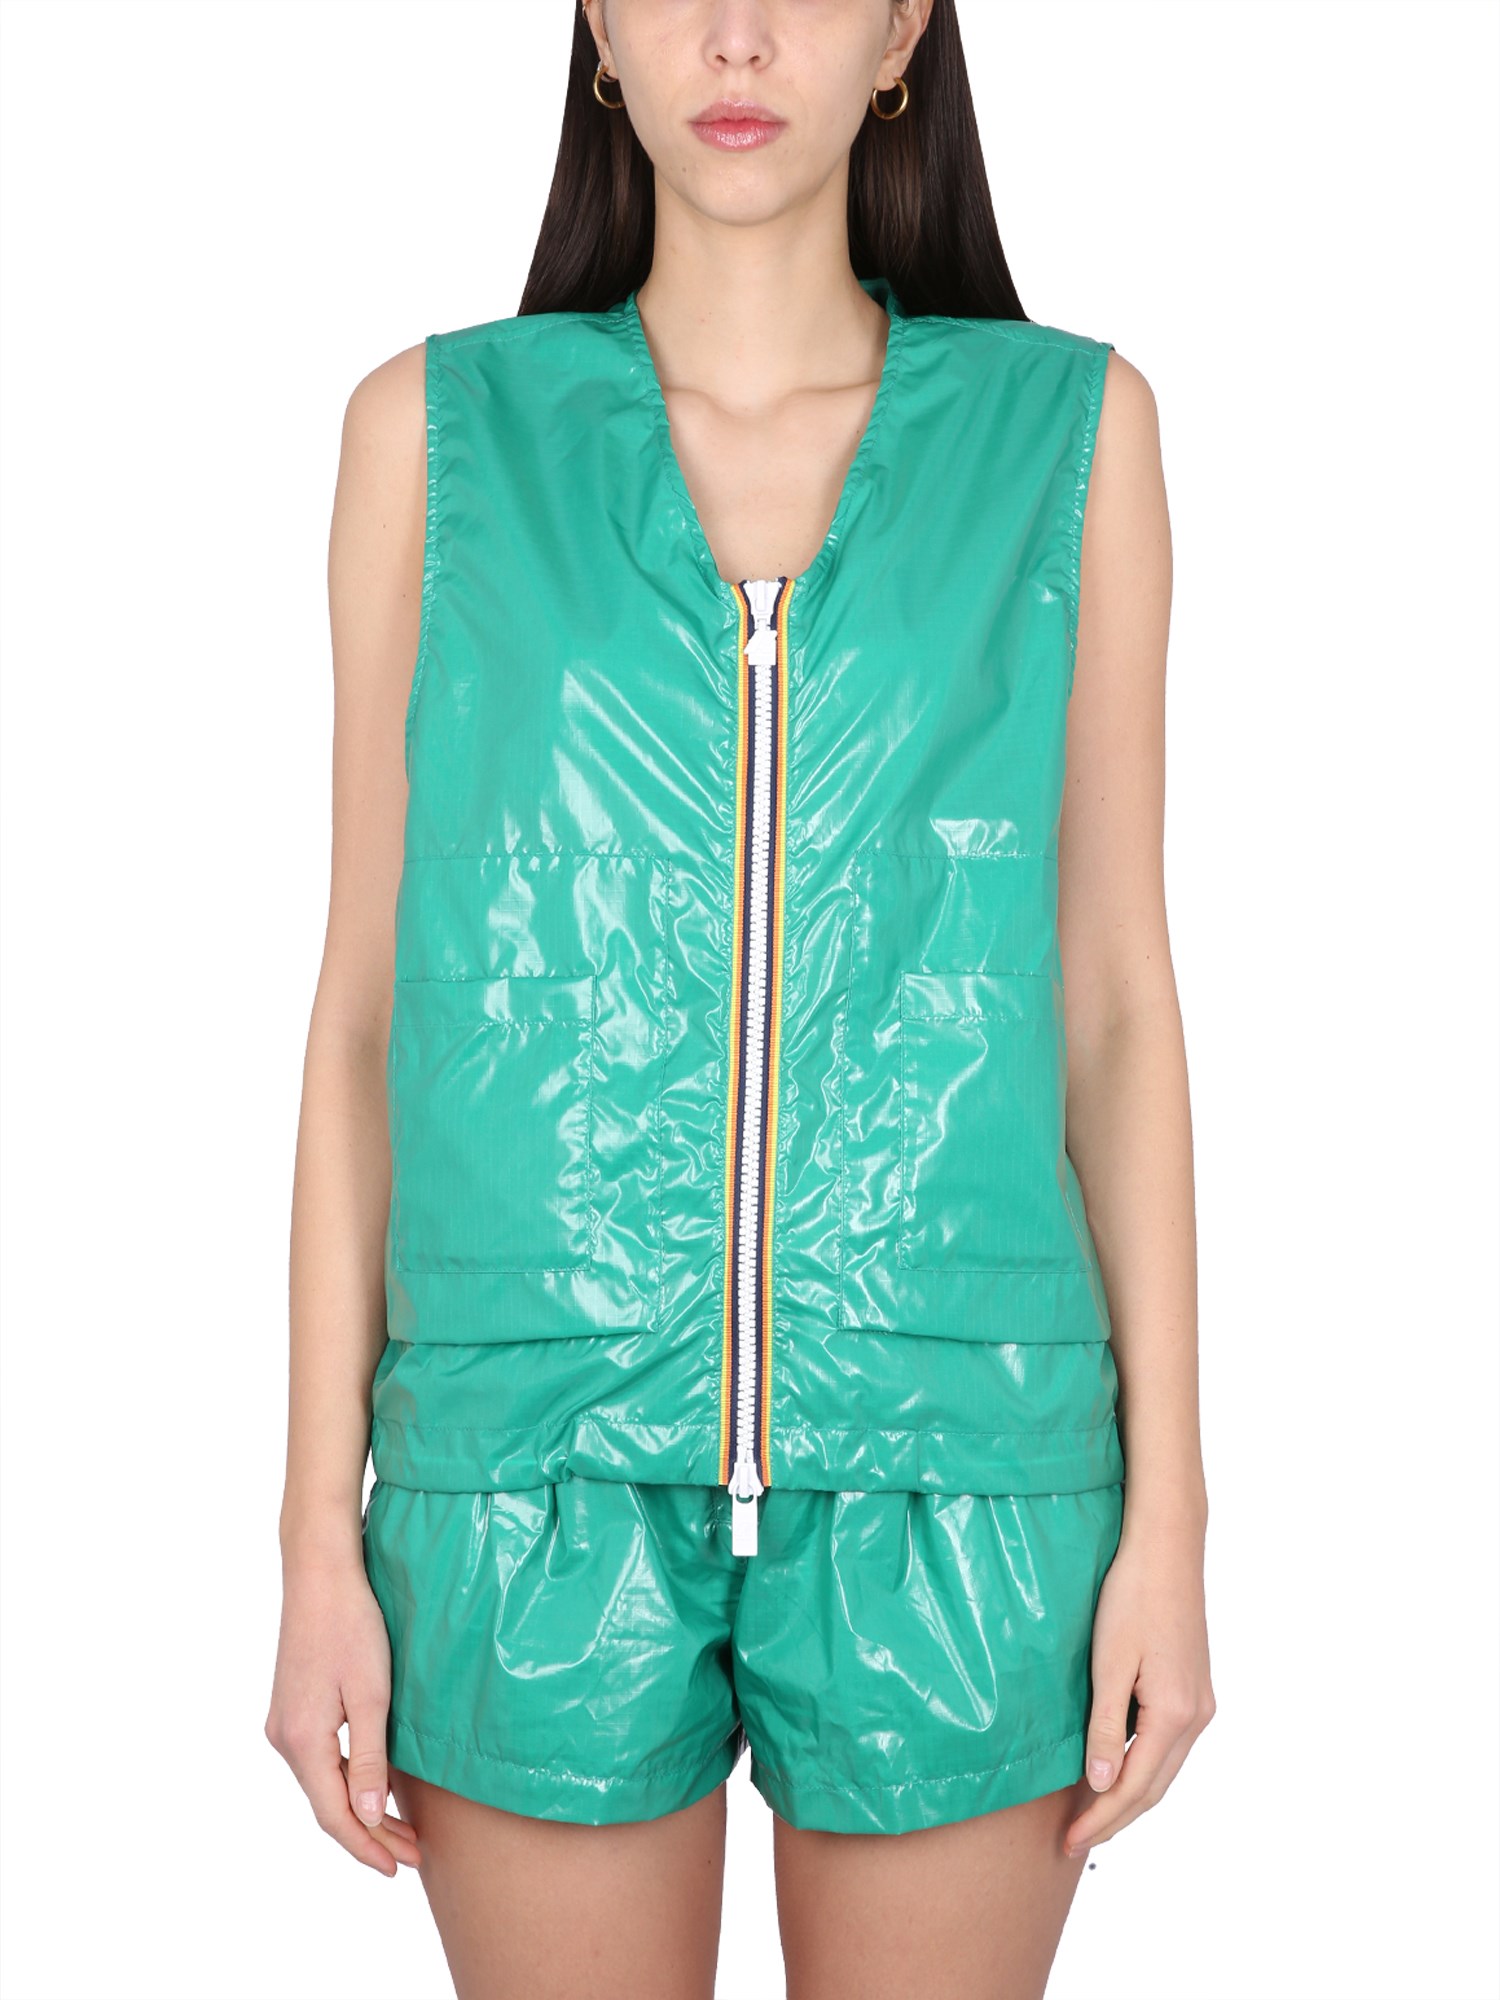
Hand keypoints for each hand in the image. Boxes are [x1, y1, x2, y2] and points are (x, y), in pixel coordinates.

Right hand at [264, 1551, 420, 1876]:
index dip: (367, 1846)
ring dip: (360, 1806)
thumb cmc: (351, 1626)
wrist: (320, 1574)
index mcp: (302, 1742)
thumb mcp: (370, 1694)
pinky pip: (320, 1759)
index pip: (335, 1815)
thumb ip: (367, 1758)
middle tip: (413, 1854)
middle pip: (328, 1803)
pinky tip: (375, 1784)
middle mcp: (285, 1739)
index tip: (400, 1867)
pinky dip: (348, 1779)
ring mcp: (284, 1724)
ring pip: (323, 1782)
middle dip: (369, 1832)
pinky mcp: (292, 1708)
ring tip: (400, 1827)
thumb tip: (367, 1815)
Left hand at [1063, 1506, 1214, 1858]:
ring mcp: (1200, 1703)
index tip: (1069, 1842)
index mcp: (1174, 1714)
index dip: (1101, 1819)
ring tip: (1092, 1815)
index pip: (1134, 1787)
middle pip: (1154, 1787)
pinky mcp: (1195, 1688)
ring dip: (1130, 1795)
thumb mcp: (1109, 1662)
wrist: (1166, 1548)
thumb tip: (1099, 1783)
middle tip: (1074, 1841)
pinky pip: (1167, 1745)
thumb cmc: (1131, 1596)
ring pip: (1163, 1769)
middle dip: (1115, 1817)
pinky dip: (1142, 1766)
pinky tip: (1117, 1769)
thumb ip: (1104, 1726)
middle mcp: (1196, 1716)